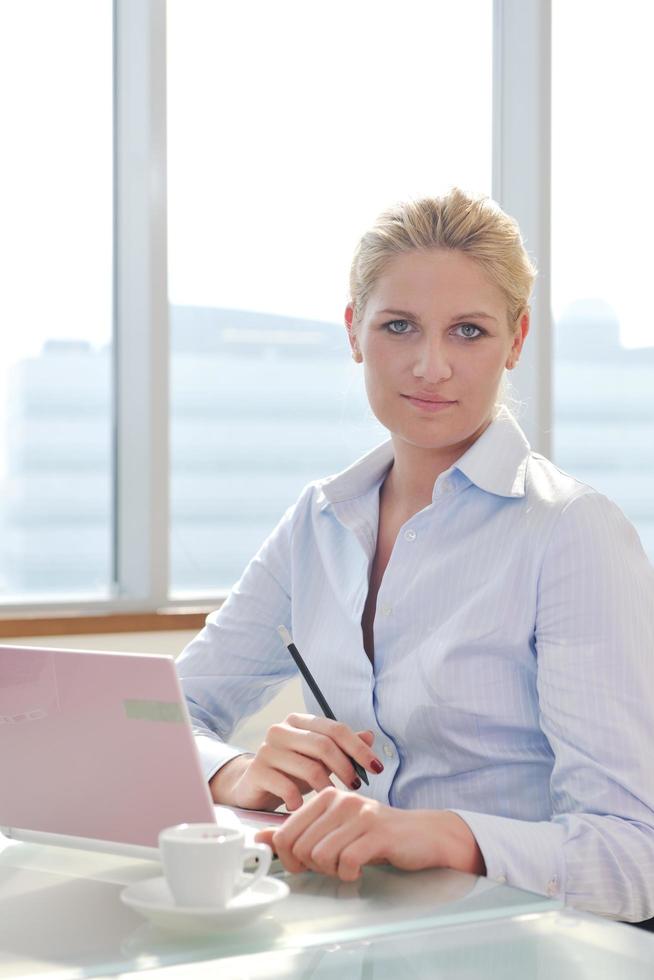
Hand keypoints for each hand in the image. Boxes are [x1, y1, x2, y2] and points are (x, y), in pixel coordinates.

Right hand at [209, 714, 381, 811]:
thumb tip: (370, 735)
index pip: (335, 728)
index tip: (376, 768)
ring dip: (326, 787)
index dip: (359, 748)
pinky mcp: (257, 771)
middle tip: (355, 786)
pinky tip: (302, 807)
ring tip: (332, 798)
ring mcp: (267, 749)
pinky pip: (286, 787)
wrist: (255, 788)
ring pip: (308, 766)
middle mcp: (281, 730)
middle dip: (345, 767)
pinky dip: (299, 800)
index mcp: (299, 721)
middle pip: (323, 744)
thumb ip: (343, 748)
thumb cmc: (292, 772)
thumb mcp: (320, 759)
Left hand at [255, 788, 485, 880]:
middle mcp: (340, 799)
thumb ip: (299, 833)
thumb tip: (260, 840)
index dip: (290, 858)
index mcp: (326, 796)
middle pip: (300, 847)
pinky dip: (350, 874)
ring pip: (321, 856)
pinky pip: (347, 862)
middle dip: (312, 867)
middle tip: (332, 866)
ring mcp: (359, 814)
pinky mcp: (377, 832)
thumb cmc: (376, 835)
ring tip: (348, 865)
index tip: (306, 865)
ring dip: (332, 871)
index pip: (285, 832)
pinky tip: (359, 869)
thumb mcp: (335, 830)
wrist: (424, 835)